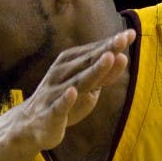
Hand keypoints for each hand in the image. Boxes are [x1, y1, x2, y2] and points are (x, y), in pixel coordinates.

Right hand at [19, 30, 134, 150]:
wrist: (30, 126)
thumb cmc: (64, 100)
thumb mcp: (87, 87)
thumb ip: (105, 75)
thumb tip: (123, 57)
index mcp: (69, 64)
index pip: (94, 52)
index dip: (112, 44)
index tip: (131, 34)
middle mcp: (61, 74)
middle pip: (88, 62)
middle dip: (106, 50)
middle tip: (123, 38)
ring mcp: (54, 93)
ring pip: (77, 81)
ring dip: (93, 70)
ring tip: (108, 57)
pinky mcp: (49, 114)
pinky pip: (58, 107)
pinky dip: (65, 100)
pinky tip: (72, 92)